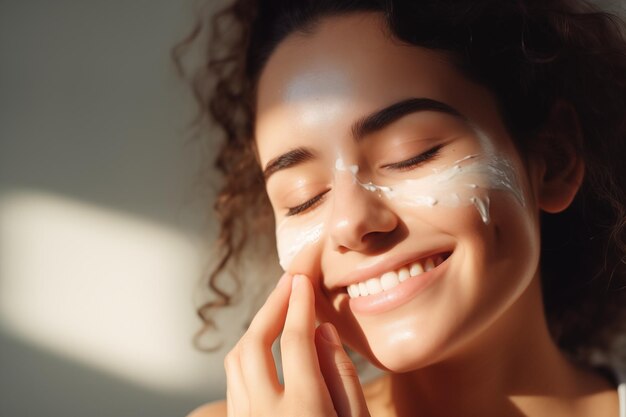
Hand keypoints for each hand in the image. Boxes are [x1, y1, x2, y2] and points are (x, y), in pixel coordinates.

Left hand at [224, 273, 370, 416]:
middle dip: (272, 306)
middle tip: (288, 282)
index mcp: (303, 410)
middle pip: (255, 344)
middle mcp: (265, 413)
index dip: (300, 305)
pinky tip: (265, 347)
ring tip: (277, 309)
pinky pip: (234, 382)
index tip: (303, 280)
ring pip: (236, 361)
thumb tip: (323, 330)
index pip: (296, 342)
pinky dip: (247, 356)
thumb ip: (342, 377)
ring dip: (255, 329)